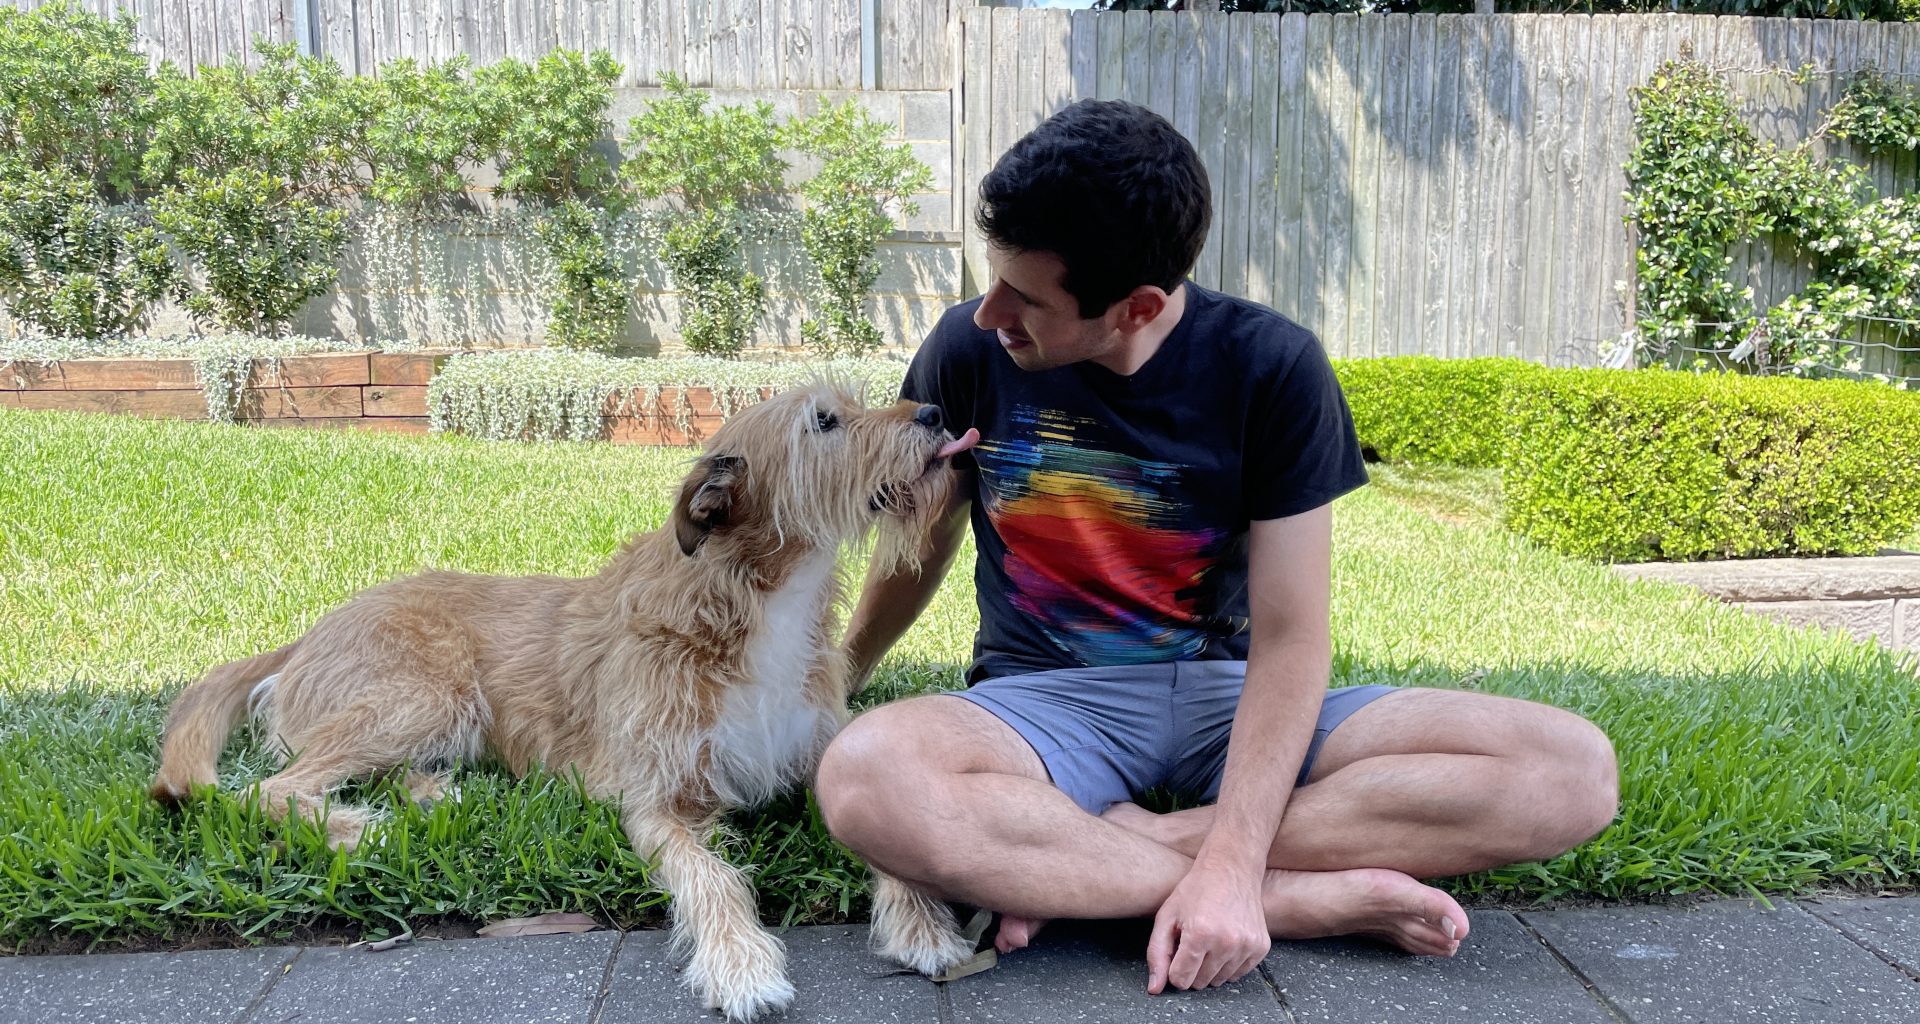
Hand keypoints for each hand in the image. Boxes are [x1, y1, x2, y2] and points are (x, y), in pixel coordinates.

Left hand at [1146, 862, 1270, 993]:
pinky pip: (1238, 974)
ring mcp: (1247, 946)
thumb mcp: (1166, 917)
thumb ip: (1157, 954)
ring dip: (1210, 967)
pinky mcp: (1261, 947)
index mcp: (1200, 935)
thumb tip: (1154, 989)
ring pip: (1219, 981)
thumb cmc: (1195, 891)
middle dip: (1191, 967)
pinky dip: (1229, 964)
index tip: (1178, 950)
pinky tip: (1225, 940)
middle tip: (1193, 941)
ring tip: (1210, 939)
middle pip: (1200, 983)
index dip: (1174, 968)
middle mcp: (1227, 943)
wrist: (1231, 868)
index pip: (1180, 980)